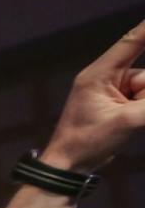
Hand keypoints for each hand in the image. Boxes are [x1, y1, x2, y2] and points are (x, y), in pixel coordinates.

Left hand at [42, 21, 144, 172]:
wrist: (70, 163)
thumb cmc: (87, 141)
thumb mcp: (126, 122)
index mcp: (98, 75)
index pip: (130, 43)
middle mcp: (105, 78)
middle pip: (144, 75)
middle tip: (129, 112)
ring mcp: (112, 91)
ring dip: (143, 107)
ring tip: (127, 122)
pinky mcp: (118, 103)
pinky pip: (142, 101)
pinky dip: (141, 110)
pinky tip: (129, 122)